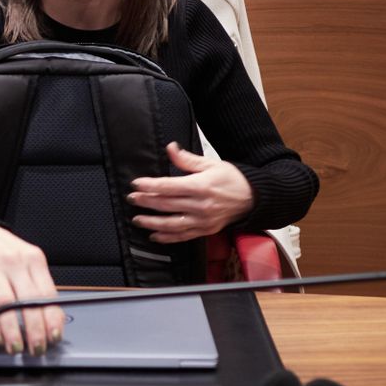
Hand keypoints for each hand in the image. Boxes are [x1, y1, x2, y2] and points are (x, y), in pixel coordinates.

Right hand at [0, 227, 63, 356]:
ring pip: (6, 306)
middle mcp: (14, 263)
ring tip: (17, 347)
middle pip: (28, 301)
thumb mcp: (27, 260)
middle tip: (37, 347)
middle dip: (35, 330)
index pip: (47, 293)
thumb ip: (39, 285)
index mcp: (33, 259)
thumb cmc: (4, 251)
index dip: (52, 318)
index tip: (54, 336)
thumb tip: (52, 318)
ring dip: (13, 331)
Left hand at [127, 142, 252, 243]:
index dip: (150, 185)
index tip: (136, 184)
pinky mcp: (205, 230)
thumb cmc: (232, 179)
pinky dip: (167, 237)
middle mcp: (201, 205)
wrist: (253, 198)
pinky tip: (154, 235)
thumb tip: (170, 148)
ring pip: (171, 224)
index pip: (169, 186)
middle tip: (132, 198)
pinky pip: (183, 236)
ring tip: (138, 219)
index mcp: (201, 186)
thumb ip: (187, 159)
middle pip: (167, 204)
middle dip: (146, 202)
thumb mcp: (210, 164)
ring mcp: (203, 220)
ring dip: (152, 222)